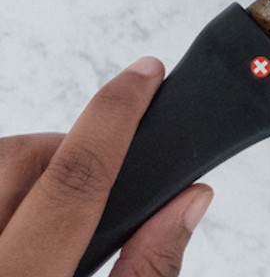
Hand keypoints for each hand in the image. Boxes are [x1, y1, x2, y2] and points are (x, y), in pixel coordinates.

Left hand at [0, 57, 210, 276]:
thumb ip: (148, 270)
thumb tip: (189, 202)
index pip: (77, 178)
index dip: (118, 115)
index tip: (145, 74)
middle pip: (26, 161)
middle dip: (72, 153)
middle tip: (99, 192)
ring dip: (30, 173)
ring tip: (49, 221)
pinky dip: (5, 187)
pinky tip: (18, 224)